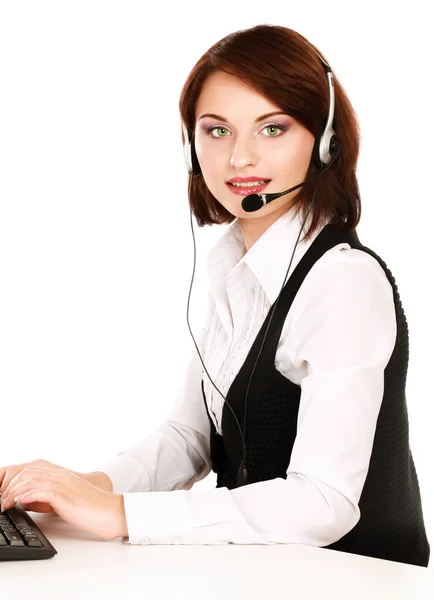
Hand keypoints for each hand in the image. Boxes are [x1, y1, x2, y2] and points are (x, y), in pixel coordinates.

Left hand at [0, 465, 126, 540]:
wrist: (110, 511)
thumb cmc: (89, 508)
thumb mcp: (63, 498)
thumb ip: (45, 496)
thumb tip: (23, 500)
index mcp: (58, 473)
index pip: (27, 468)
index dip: (9, 477)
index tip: (0, 492)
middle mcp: (59, 474)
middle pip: (25, 471)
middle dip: (7, 485)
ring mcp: (62, 483)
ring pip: (29, 478)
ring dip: (12, 491)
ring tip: (3, 505)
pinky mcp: (65, 495)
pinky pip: (41, 490)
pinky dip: (26, 495)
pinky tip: (18, 503)